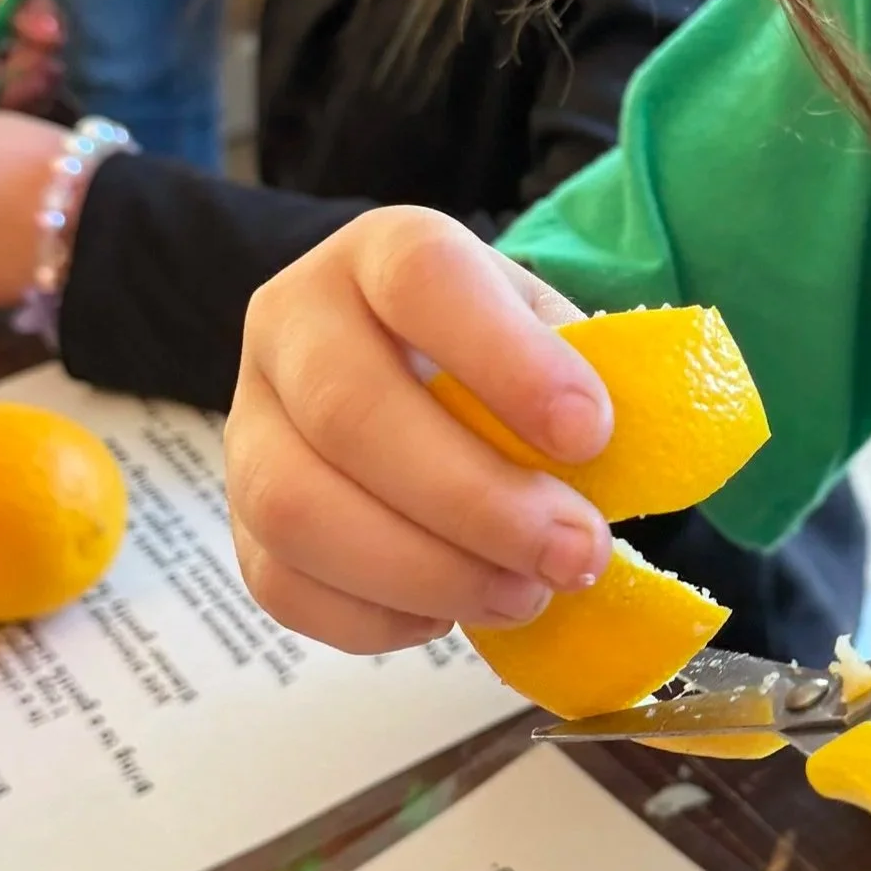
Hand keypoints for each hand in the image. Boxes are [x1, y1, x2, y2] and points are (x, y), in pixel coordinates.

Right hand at [226, 207, 616, 652]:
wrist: (412, 376)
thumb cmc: (498, 358)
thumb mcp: (550, 338)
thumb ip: (591, 384)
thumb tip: (630, 471)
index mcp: (382, 252)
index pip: (422, 279)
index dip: (507, 361)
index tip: (590, 435)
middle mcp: (293, 321)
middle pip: (350, 411)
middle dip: (477, 502)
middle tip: (576, 555)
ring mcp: (250, 421)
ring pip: (297, 509)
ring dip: (426, 571)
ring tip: (523, 594)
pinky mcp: (239, 517)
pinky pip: (284, 585)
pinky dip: (380, 618)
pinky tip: (453, 610)